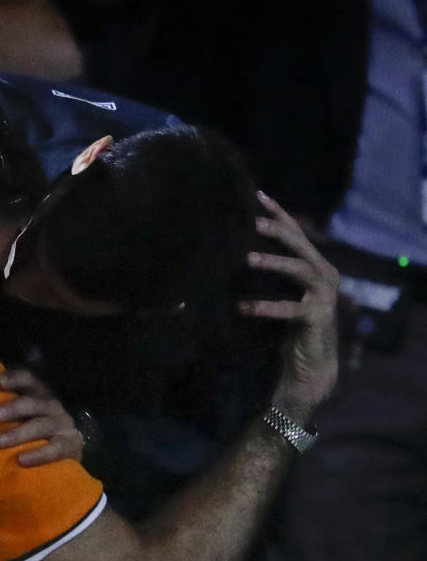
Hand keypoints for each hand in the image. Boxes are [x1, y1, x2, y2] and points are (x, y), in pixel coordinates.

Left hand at [0, 369, 82, 465]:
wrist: (65, 449)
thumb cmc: (30, 428)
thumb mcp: (20, 413)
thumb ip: (2, 406)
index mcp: (38, 393)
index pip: (28, 379)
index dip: (13, 379)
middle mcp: (52, 405)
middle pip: (33, 403)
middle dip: (14, 407)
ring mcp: (63, 424)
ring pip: (41, 426)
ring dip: (19, 433)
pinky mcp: (71, 444)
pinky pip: (55, 449)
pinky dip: (38, 454)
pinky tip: (20, 459)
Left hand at [240, 192, 338, 421]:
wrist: (310, 365)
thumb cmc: (290, 326)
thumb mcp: (280, 292)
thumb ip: (270, 271)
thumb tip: (235, 248)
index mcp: (315, 264)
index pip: (296, 232)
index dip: (278, 212)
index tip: (256, 195)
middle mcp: (324, 274)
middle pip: (299, 244)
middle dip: (276, 229)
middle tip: (252, 221)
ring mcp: (324, 295)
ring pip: (299, 269)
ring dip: (273, 262)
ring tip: (246, 258)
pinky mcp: (318, 317)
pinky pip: (290, 308)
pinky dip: (266, 306)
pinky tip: (243, 307)